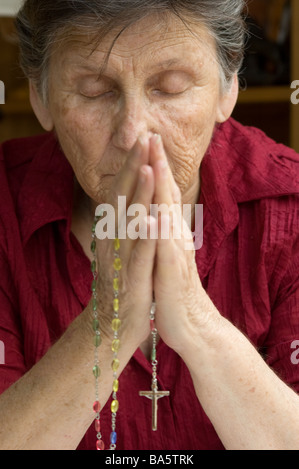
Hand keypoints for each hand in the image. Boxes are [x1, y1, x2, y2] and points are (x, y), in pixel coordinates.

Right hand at [93, 135, 156, 348]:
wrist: (115, 325)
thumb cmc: (125, 281)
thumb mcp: (123, 248)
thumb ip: (126, 222)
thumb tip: (129, 196)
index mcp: (115, 232)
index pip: (123, 192)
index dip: (133, 165)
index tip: (145, 139)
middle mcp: (114, 241)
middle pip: (124, 199)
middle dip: (135, 168)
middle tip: (144, 139)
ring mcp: (122, 261)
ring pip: (130, 224)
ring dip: (138, 196)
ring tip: (146, 169)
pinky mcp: (134, 280)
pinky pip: (140, 257)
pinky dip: (146, 238)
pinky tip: (153, 220)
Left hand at [149, 135, 217, 353]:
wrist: (189, 321)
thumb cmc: (171, 285)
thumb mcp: (164, 252)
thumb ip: (160, 229)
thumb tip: (153, 208)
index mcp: (169, 231)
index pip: (163, 193)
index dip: (155, 166)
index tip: (147, 140)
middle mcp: (174, 237)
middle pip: (168, 196)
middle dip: (159, 166)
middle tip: (152, 136)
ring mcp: (174, 254)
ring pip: (168, 217)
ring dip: (162, 191)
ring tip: (155, 164)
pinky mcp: (172, 275)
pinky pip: (165, 252)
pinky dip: (160, 233)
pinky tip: (156, 217)